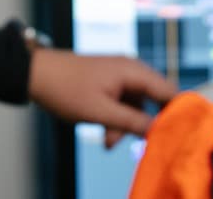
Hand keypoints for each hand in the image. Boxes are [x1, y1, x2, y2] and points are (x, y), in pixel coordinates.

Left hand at [27, 49, 177, 148]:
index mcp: (133, 71)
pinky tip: (104, 134)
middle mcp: (131, 69)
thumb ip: (131, 122)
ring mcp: (120, 75)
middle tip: (133, 142)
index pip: (168, 91)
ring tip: (107, 141)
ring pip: (136, 106)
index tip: (177, 134)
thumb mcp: (100, 112)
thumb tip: (159, 130)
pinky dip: (116, 119)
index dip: (176, 112)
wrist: (35, 74)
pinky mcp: (110, 82)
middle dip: (144, 124)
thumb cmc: (66, 89)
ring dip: (126, 125)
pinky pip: (123, 103)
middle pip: (154, 101)